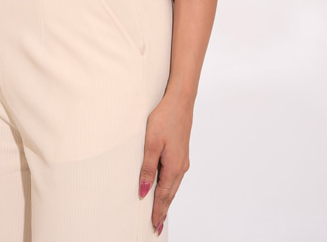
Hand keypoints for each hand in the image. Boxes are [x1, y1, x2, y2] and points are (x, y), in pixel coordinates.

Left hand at [138, 93, 192, 233]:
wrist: (180, 101)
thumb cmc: (164, 119)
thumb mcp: (151, 144)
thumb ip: (147, 168)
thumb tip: (144, 191)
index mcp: (174, 167)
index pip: (163, 196)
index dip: (158, 211)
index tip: (153, 225)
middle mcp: (181, 166)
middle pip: (170, 193)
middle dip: (163, 210)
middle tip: (156, 225)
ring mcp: (183, 159)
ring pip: (173, 185)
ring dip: (166, 199)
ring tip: (160, 212)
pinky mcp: (181, 152)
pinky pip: (175, 176)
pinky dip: (169, 187)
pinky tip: (165, 187)